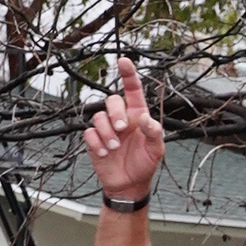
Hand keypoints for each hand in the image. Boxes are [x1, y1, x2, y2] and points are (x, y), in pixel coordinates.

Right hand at [83, 58, 163, 198]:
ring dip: (106, 133)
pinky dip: (97, 143)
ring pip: (98, 117)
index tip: (124, 61)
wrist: (129, 184)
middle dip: (115, 112)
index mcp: (137, 115)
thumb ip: (154, 133)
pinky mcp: (94, 141)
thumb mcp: (156, 150)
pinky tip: (105, 153)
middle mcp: (121, 118)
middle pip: (112, 100)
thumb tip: (147, 119)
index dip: (128, 74)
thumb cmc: (145, 164)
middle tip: (122, 128)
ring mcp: (106, 129)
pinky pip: (89, 133)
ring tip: (115, 148)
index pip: (132, 90)